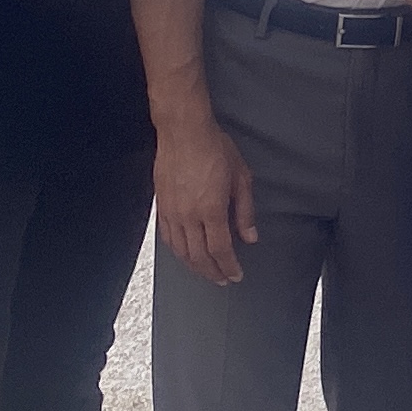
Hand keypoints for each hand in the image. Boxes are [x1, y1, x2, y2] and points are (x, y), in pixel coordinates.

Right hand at [153, 116, 257, 287]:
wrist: (183, 130)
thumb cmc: (213, 147)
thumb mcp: (240, 177)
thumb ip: (245, 211)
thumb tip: (250, 236)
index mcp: (211, 209)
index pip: (221, 250)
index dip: (229, 267)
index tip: (236, 275)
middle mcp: (189, 215)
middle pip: (199, 256)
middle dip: (213, 272)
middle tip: (223, 279)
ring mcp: (172, 212)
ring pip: (181, 251)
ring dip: (195, 266)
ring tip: (206, 272)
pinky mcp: (161, 205)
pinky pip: (168, 237)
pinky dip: (178, 252)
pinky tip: (185, 254)